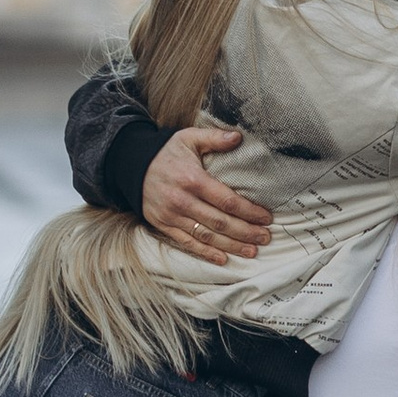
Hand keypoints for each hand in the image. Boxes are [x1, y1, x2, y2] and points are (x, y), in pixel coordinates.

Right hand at [141, 122, 270, 266]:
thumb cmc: (166, 152)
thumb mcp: (189, 138)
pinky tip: (223, 259)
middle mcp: (183, 201)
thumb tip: (239, 137)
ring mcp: (172, 216)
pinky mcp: (164, 225)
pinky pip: (187, 243)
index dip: (249, 212)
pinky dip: (206, 253)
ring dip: (231, 246)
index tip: (266, 218)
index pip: (227, 201)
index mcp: (193, 179)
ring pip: (207, 236)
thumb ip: (214, 138)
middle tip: (265, 238)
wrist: (131, 166)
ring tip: (252, 251)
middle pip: (221, 222)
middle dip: (246, 232)